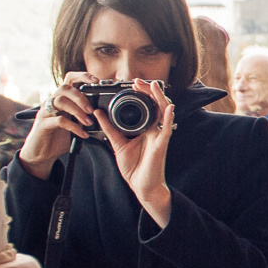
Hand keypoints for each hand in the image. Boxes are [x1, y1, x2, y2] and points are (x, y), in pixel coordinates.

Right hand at [19, 72, 99, 175]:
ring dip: (77, 110)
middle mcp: (52, 102)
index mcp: (61, 99)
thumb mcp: (75, 124)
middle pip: (64, 88)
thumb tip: (105, 114)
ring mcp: (45, 112)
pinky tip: (83, 134)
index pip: (69, 79)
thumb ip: (85, 116)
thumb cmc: (59, 137)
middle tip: (92, 109)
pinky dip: (74, 126)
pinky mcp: (42, 124)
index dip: (82, 76)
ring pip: (60, 101)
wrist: (42, 154)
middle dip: (80, 96)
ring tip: (88, 122)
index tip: (96, 81)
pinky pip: (59, 120)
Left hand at [95, 78, 175, 227]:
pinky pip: (167, 129)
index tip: (133, 84)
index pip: (147, 106)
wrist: (141, 185)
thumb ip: (109, 128)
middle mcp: (155, 130)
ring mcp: (159, 136)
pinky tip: (169, 108)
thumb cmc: (134, 167)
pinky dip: (169, 118)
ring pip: (164, 112)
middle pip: (157, 105)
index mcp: (146, 128)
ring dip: (159, 98)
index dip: (142, 94)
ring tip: (153, 86)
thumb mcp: (117, 144)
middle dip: (149, 91)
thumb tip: (98, 113)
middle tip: (139, 81)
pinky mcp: (161, 145)